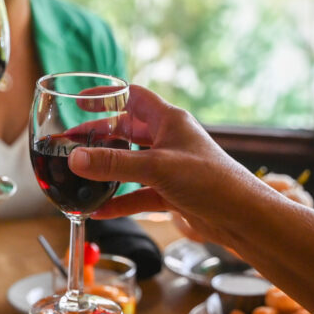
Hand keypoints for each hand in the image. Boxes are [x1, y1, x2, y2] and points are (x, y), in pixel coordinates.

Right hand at [67, 85, 271, 248]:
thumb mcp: (157, 168)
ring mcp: (169, 167)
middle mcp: (168, 140)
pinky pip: (136, 194)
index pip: (132, 97)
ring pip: (129, 164)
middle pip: (126, 131)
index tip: (80, 101)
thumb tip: (75, 159)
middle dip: (98, 137)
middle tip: (71, 144)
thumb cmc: (211, 181)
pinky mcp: (170, 193)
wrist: (242, 217)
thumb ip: (114, 164)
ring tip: (78, 174)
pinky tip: (98, 210)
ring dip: (106, 170)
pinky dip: (118, 201)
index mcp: (169, 121)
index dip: (107, 96)